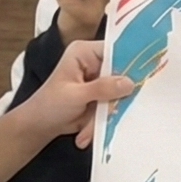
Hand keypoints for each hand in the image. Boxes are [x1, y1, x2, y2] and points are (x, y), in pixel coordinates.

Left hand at [18, 38, 137, 148]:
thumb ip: (102, 88)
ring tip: (88, 127)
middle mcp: (94, 63)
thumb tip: (129, 82)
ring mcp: (100, 81)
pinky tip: (86, 131)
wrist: (40, 126)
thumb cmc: (50, 105)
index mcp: (84, 53)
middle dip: (115, 98)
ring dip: (106, 114)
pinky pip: (114, 106)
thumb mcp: (75, 95)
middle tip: (106, 111)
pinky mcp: (102, 97)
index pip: (115, 50)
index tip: (140, 77)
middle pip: (121, 74)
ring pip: (119, 94)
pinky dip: (104, 120)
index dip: (129, 61)